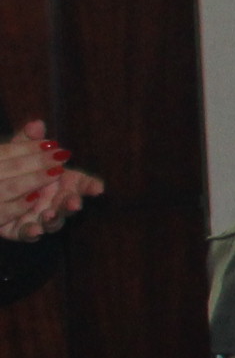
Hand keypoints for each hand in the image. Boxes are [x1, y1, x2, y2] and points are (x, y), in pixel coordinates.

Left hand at [0, 120, 99, 242]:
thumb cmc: (14, 170)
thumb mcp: (18, 153)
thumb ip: (29, 141)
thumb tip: (37, 123)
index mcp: (62, 181)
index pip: (82, 183)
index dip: (90, 186)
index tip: (97, 188)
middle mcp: (56, 200)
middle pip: (69, 203)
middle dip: (72, 203)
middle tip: (73, 202)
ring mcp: (42, 216)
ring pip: (53, 220)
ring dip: (54, 219)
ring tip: (49, 214)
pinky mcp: (24, 229)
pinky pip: (30, 233)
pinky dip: (32, 233)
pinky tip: (34, 230)